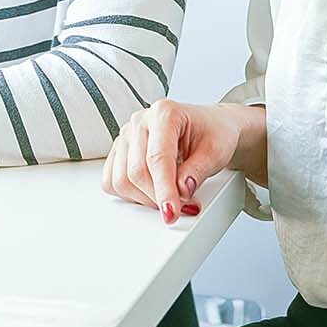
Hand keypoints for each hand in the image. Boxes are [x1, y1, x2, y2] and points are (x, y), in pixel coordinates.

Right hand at [101, 100, 245, 223]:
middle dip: (158, 197)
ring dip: (145, 198)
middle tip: (182, 207)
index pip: (157, 158)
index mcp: (165, 113)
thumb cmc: (213, 133)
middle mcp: (141, 121)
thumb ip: (197, 171)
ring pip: (121, 179)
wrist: (210, 126)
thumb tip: (181, 190)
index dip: (164, 190)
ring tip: (169, 198)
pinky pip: (112, 180)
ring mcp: (127, 135)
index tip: (171, 213)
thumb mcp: (215, 152)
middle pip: (136, 171)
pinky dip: (130, 194)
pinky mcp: (120, 150)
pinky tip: (151, 193)